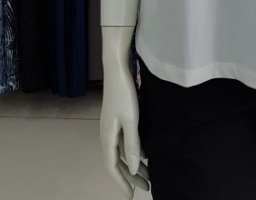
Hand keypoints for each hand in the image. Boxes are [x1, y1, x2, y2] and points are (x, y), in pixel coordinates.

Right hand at [100, 56, 149, 196]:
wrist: (117, 69)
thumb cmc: (124, 93)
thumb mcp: (131, 120)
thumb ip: (132, 145)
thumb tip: (133, 170)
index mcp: (107, 137)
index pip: (112, 167)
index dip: (121, 183)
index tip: (130, 196)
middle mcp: (107, 134)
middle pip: (117, 162)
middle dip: (130, 177)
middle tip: (145, 188)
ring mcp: (111, 126)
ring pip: (122, 152)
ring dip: (133, 164)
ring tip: (148, 175)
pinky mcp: (117, 118)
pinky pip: (124, 142)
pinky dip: (134, 151)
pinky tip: (144, 154)